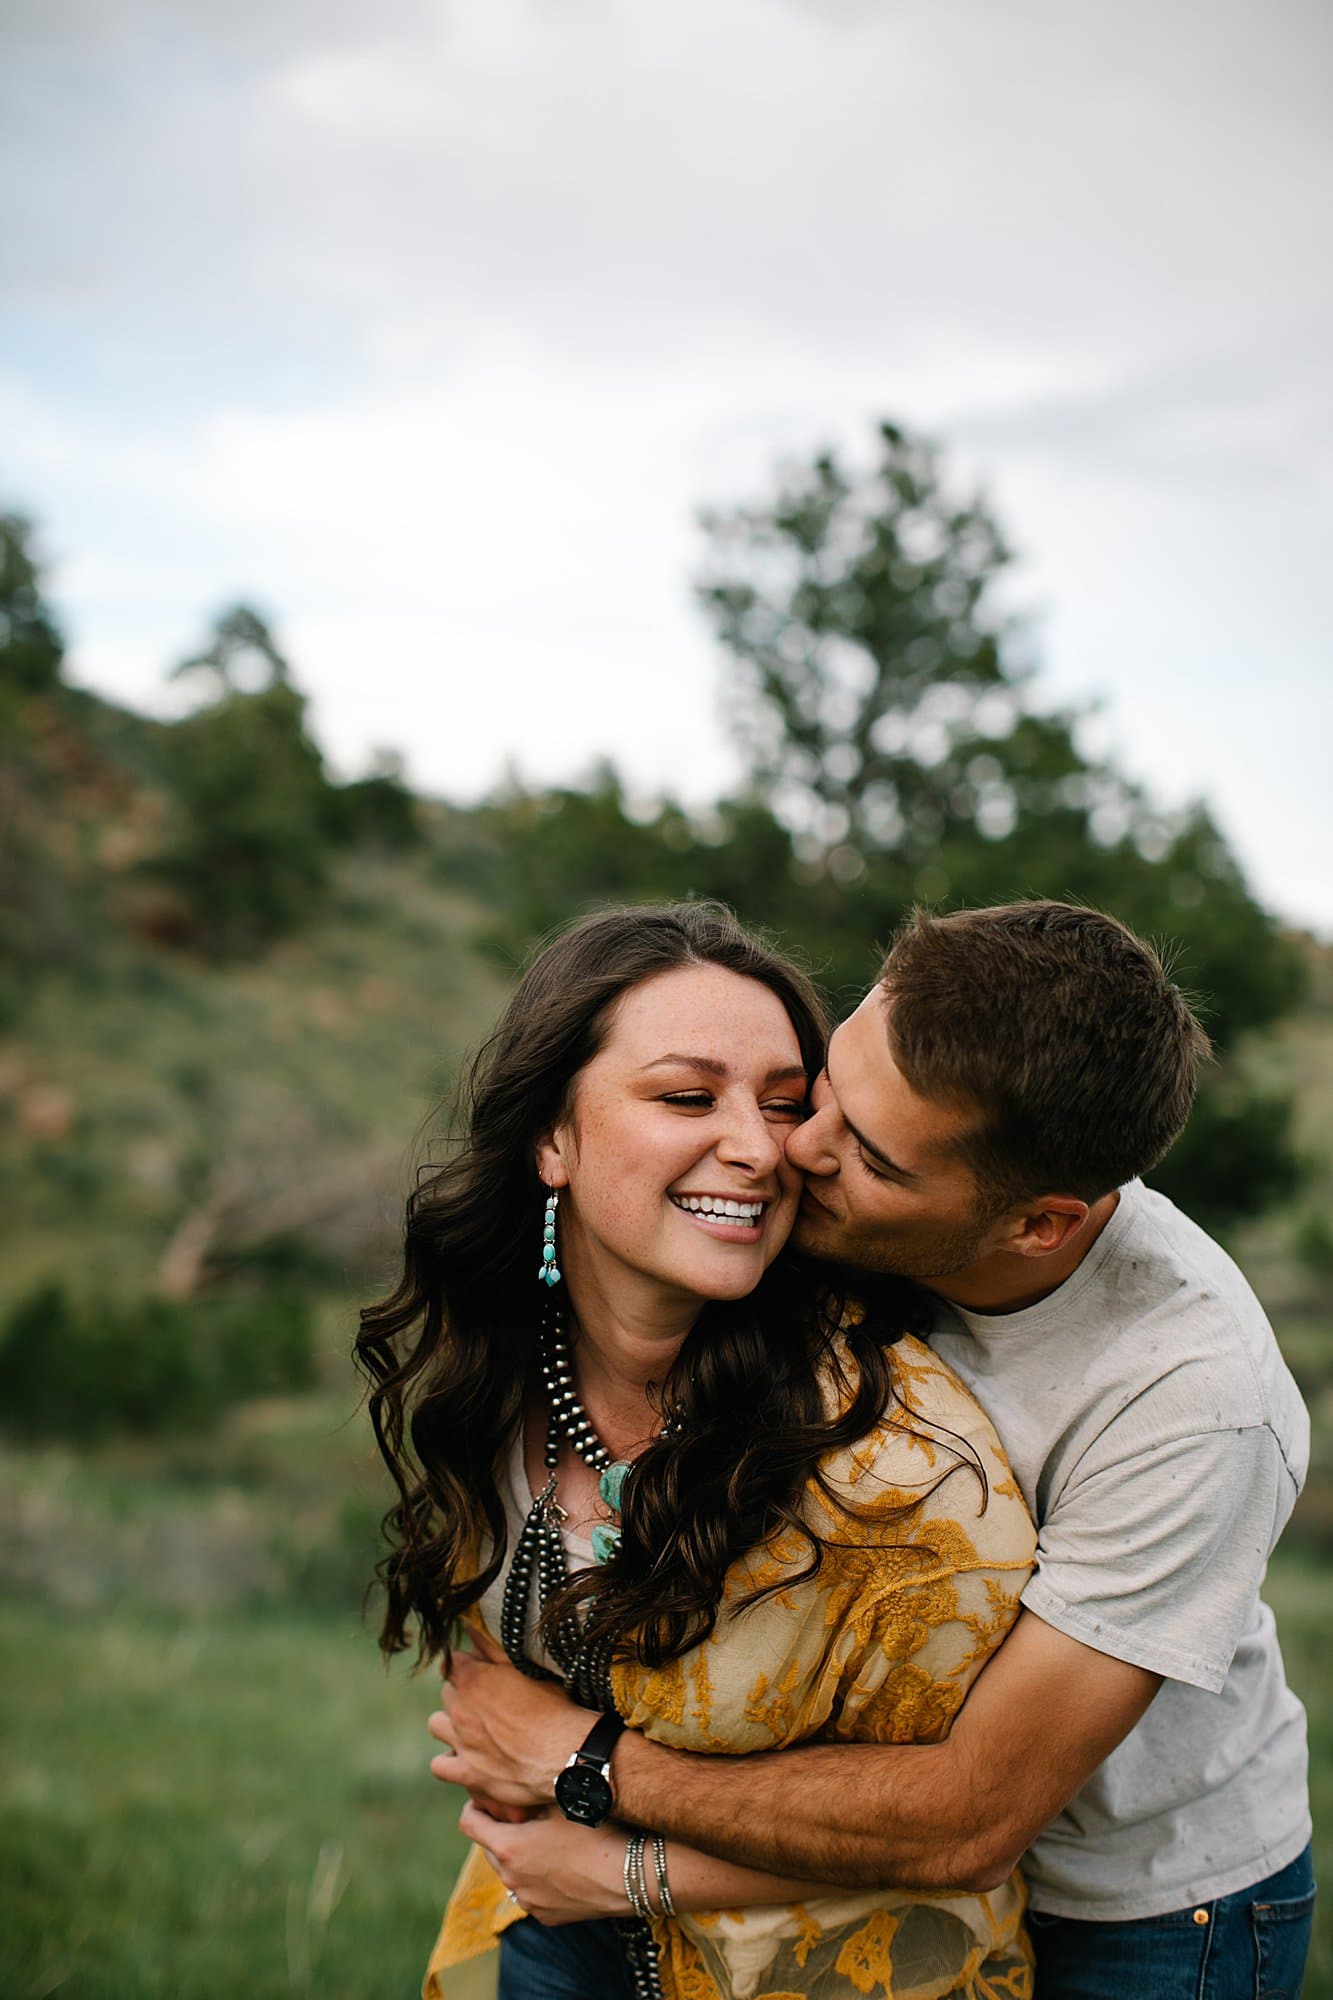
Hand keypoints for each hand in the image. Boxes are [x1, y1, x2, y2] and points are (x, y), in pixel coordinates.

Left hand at [429, 1636, 598, 1808]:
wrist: (565, 1755)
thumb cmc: (553, 1707)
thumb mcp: (526, 1668)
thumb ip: (492, 1645)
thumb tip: (468, 1625)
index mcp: (473, 1680)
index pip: (452, 1661)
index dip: (469, 1664)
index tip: (482, 1669)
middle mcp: (460, 1710)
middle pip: (447, 1692)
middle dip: (461, 1692)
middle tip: (486, 1699)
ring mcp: (461, 1744)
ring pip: (436, 1725)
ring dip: (449, 1723)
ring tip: (471, 1726)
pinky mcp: (467, 1774)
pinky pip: (439, 1765)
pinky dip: (449, 1761)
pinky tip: (466, 1758)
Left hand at [460, 1799, 629, 1925]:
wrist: (630, 1874)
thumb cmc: (595, 1830)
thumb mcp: (559, 1800)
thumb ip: (527, 1793)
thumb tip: (510, 1781)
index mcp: (508, 1847)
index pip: (469, 1823)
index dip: (474, 1806)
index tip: (486, 1798)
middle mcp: (511, 1879)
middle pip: (488, 1849)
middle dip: (499, 1831)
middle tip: (522, 1816)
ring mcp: (527, 1901)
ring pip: (509, 1873)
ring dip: (517, 1856)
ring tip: (544, 1840)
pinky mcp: (546, 1916)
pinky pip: (529, 1892)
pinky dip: (536, 1878)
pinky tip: (561, 1864)